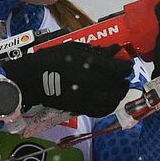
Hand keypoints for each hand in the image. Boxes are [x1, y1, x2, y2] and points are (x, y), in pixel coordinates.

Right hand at [1, 42, 132, 116]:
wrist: (31, 79)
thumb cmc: (51, 59)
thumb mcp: (73, 49)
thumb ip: (96, 51)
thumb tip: (114, 50)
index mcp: (92, 65)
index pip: (122, 69)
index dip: (127, 66)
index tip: (125, 64)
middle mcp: (94, 84)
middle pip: (120, 85)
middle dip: (123, 79)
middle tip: (121, 75)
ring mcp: (88, 98)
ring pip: (114, 100)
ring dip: (119, 93)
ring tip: (116, 87)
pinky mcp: (81, 109)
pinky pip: (102, 111)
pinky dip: (109, 106)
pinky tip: (108, 100)